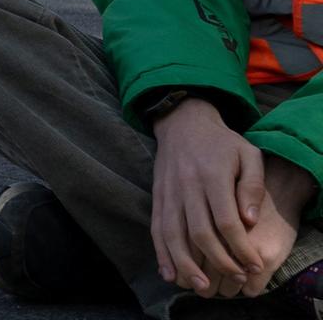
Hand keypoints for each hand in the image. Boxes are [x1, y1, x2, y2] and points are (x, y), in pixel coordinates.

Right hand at [152, 97, 306, 298]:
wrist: (182, 123)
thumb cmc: (221, 143)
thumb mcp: (248, 154)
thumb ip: (252, 185)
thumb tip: (249, 220)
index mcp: (211, 175)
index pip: (226, 220)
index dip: (241, 247)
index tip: (255, 264)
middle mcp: (186, 186)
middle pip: (199, 232)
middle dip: (219, 261)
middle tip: (237, 277)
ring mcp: (168, 193)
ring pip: (174, 235)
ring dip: (186, 264)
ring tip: (202, 286)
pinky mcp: (157, 198)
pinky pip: (156, 229)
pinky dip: (161, 253)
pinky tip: (170, 273)